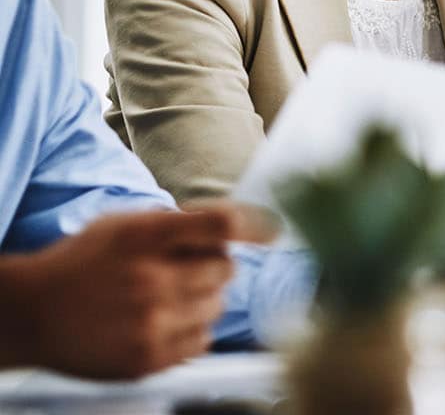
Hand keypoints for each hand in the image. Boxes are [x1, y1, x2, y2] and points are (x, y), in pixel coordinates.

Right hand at [0, 208, 265, 378]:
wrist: (32, 314)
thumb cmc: (83, 262)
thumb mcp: (123, 224)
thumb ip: (176, 222)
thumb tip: (238, 223)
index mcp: (144, 237)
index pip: (221, 226)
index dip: (256, 226)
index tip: (275, 230)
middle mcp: (151, 280)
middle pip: (226, 269)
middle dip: (214, 266)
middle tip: (187, 269)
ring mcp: (151, 323)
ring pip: (217, 306)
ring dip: (204, 299)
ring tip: (169, 297)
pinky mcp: (148, 359)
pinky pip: (201, 341)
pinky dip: (192, 330)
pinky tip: (164, 321)